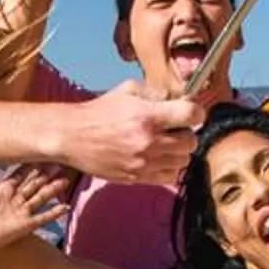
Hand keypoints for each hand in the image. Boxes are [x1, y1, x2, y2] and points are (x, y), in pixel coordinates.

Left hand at [0, 163, 74, 265]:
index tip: (41, 153)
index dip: (31, 165)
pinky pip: (42, 218)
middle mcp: (14, 200)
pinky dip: (54, 213)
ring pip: (41, 197)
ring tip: (65, 180)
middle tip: (59, 161)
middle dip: (46, 173)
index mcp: (2, 190)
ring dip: (53, 189)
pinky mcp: (24, 226)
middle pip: (34, 183)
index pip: (21, 175)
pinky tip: (65, 207)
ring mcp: (21, 213)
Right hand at [51, 84, 200, 185]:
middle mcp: (149, 141)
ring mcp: (144, 162)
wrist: (73, 137)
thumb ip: (156, 93)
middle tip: (175, 129)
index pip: (191, 115)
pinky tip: (159, 158)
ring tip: (165, 144)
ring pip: (183, 161)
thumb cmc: (99, 112)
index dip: (196, 112)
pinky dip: (170, 168)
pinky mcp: (137, 177)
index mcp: (147, 116)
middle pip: (191, 142)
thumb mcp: (128, 90)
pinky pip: (170, 177)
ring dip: (179, 152)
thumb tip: (179, 98)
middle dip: (186, 133)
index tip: (190, 113)